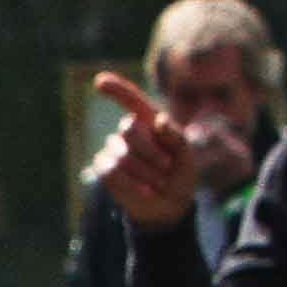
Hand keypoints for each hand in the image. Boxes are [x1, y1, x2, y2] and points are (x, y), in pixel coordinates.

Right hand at [86, 71, 196, 227]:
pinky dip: (132, 184)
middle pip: (129, 129)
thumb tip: (158, 121)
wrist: (167, 204)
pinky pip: (111, 172)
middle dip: (151, 151)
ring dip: (146, 173)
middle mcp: (129, 133)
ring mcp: (113, 150)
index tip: (99, 81)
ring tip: (158, 183)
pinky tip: (145, 190)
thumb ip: (176, 137)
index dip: (116, 89)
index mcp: (150, 122)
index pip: (131, 100)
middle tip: (167, 167)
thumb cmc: (179, 175)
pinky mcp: (103, 168)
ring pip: (122, 155)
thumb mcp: (187, 156)